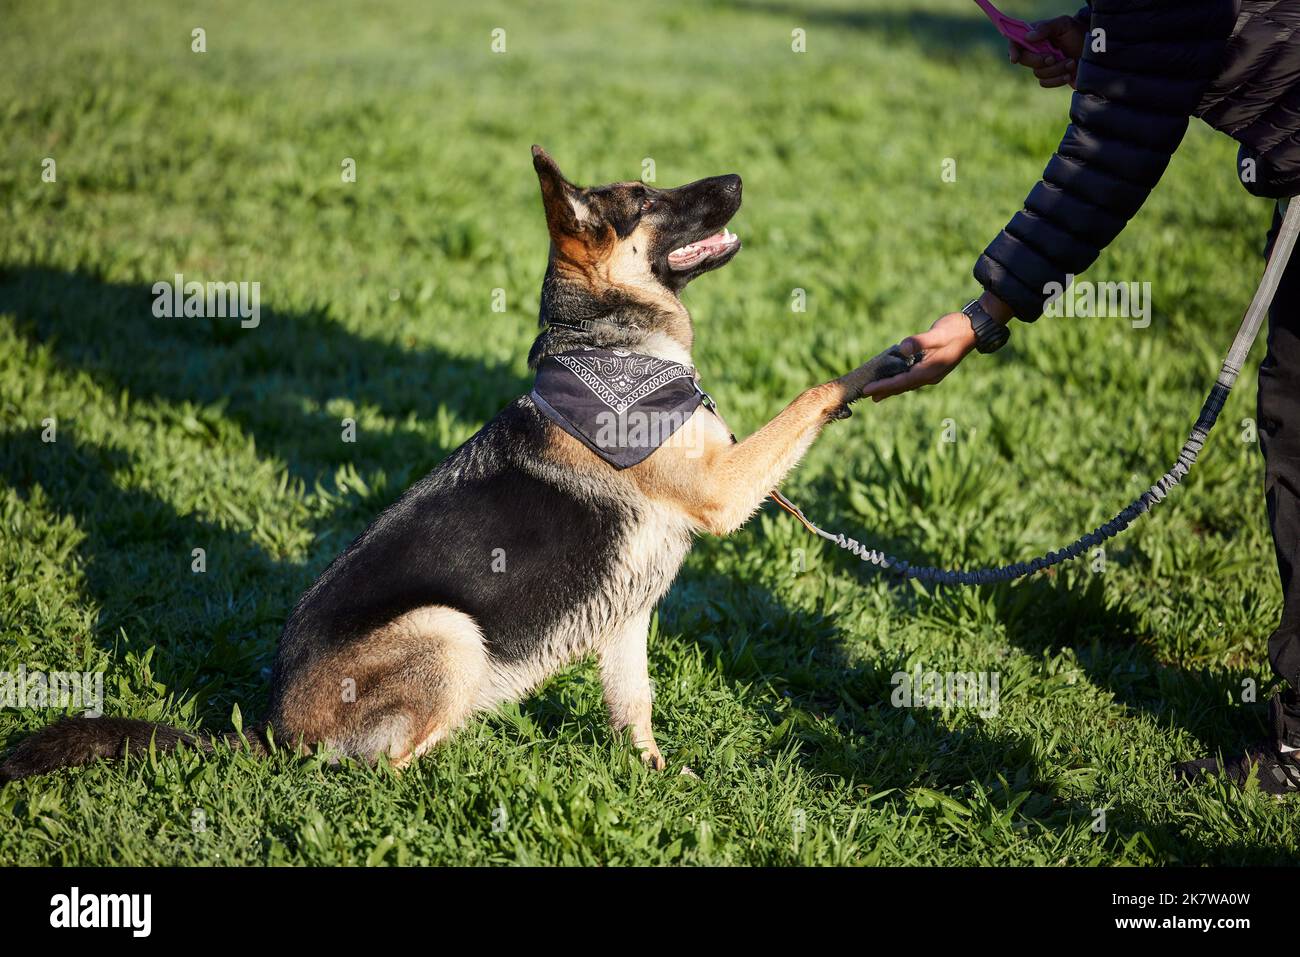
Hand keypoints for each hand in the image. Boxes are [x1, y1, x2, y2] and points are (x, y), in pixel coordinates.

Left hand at [860, 312, 976, 401]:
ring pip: (907, 383)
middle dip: (884, 391)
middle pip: (903, 386)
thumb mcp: (938, 333)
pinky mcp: (933, 367)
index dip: (884, 386)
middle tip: (865, 395)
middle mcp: (930, 375)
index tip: (868, 390)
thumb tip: (902, 348)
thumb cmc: (955, 329)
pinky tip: (895, 379)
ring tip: (876, 394)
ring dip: (891, 388)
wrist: (973, 328)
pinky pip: (912, 377)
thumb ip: (920, 342)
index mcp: (929, 370)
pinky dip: (901, 380)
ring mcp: (932, 372)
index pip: (901, 381)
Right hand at [1009, 14, 1086, 88]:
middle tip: (1053, 58)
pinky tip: (1069, 74)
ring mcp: (1043, 65)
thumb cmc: (1079, 33)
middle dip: (1039, 61)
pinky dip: (1057, 80)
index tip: (1015, 58)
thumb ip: (1046, 27)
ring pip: (1037, 73)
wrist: (1094, 51)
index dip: (1013, 50)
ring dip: (1055, 70)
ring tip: (1071, 62)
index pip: (1016, 41)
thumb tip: (1028, 37)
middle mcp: (1036, 50)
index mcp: (1036, 35)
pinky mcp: (1050, 77)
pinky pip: (1044, 83)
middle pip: (1024, 60)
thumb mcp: (1064, 25)